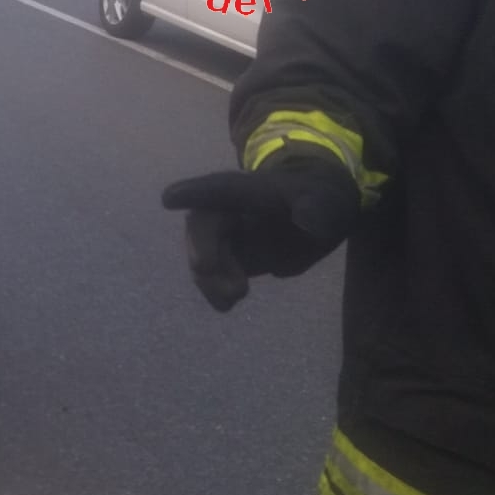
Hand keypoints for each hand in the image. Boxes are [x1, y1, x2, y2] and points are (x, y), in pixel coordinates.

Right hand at [161, 154, 359, 311]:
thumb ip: (317, 210)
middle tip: (207, 271)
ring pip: (201, 255)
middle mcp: (226, 209)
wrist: (317, 214)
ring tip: (232, 299)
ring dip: (209, 279)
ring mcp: (221, 234)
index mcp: (248, 190)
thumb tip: (309, 222)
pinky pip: (210, 275)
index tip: (168, 199)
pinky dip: (213, 291)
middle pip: (201, 226)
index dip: (193, 193)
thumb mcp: (326, 202)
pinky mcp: (223, 257)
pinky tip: (226, 305)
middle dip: (202, 250)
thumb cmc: (318, 199)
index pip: (219, 189)